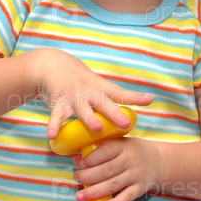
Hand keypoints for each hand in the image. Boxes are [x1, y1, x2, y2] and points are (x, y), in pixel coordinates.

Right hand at [32, 48, 152, 138]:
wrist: (53, 64)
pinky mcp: (59, 103)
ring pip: (83, 110)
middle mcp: (89, 93)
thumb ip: (110, 99)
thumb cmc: (80, 79)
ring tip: (96, 127)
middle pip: (104, 104)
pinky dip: (54, 126)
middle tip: (124, 123)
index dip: (135, 97)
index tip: (149, 100)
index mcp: (100, 89)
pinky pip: (56, 116)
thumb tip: (130, 116)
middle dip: (114, 113)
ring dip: (89, 119)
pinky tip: (52, 136)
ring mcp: (74, 98)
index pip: (120, 93)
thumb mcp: (97, 84)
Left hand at [72, 136, 161, 200]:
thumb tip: (76, 158)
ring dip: (95, 192)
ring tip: (80, 196)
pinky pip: (126, 198)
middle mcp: (130, 161)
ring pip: (113, 185)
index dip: (92, 158)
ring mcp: (135, 176)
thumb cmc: (131, 151)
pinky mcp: (140, 189)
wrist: (158, 161)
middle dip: (88, 176)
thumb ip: (99, 149)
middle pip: (107, 170)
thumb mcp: (118, 143)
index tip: (80, 163)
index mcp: (123, 146)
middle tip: (76, 178)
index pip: (107, 151)